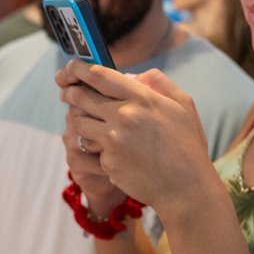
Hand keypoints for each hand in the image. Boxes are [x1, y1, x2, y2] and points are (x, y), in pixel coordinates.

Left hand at [58, 60, 210, 211]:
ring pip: (79, 122)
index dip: (80, 67)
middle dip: (70, 92)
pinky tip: (111, 149)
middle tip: (67, 92)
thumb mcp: (183, 105)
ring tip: (86, 120)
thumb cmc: (187, 145)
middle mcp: (124, 116)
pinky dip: (96, 146)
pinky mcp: (107, 162)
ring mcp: (113, 141)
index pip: (100, 75)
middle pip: (81, 97)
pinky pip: (91, 147)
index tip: (72, 65)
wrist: (186, 188)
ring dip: (79, 119)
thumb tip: (132, 75)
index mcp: (142, 98)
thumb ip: (158, 83)